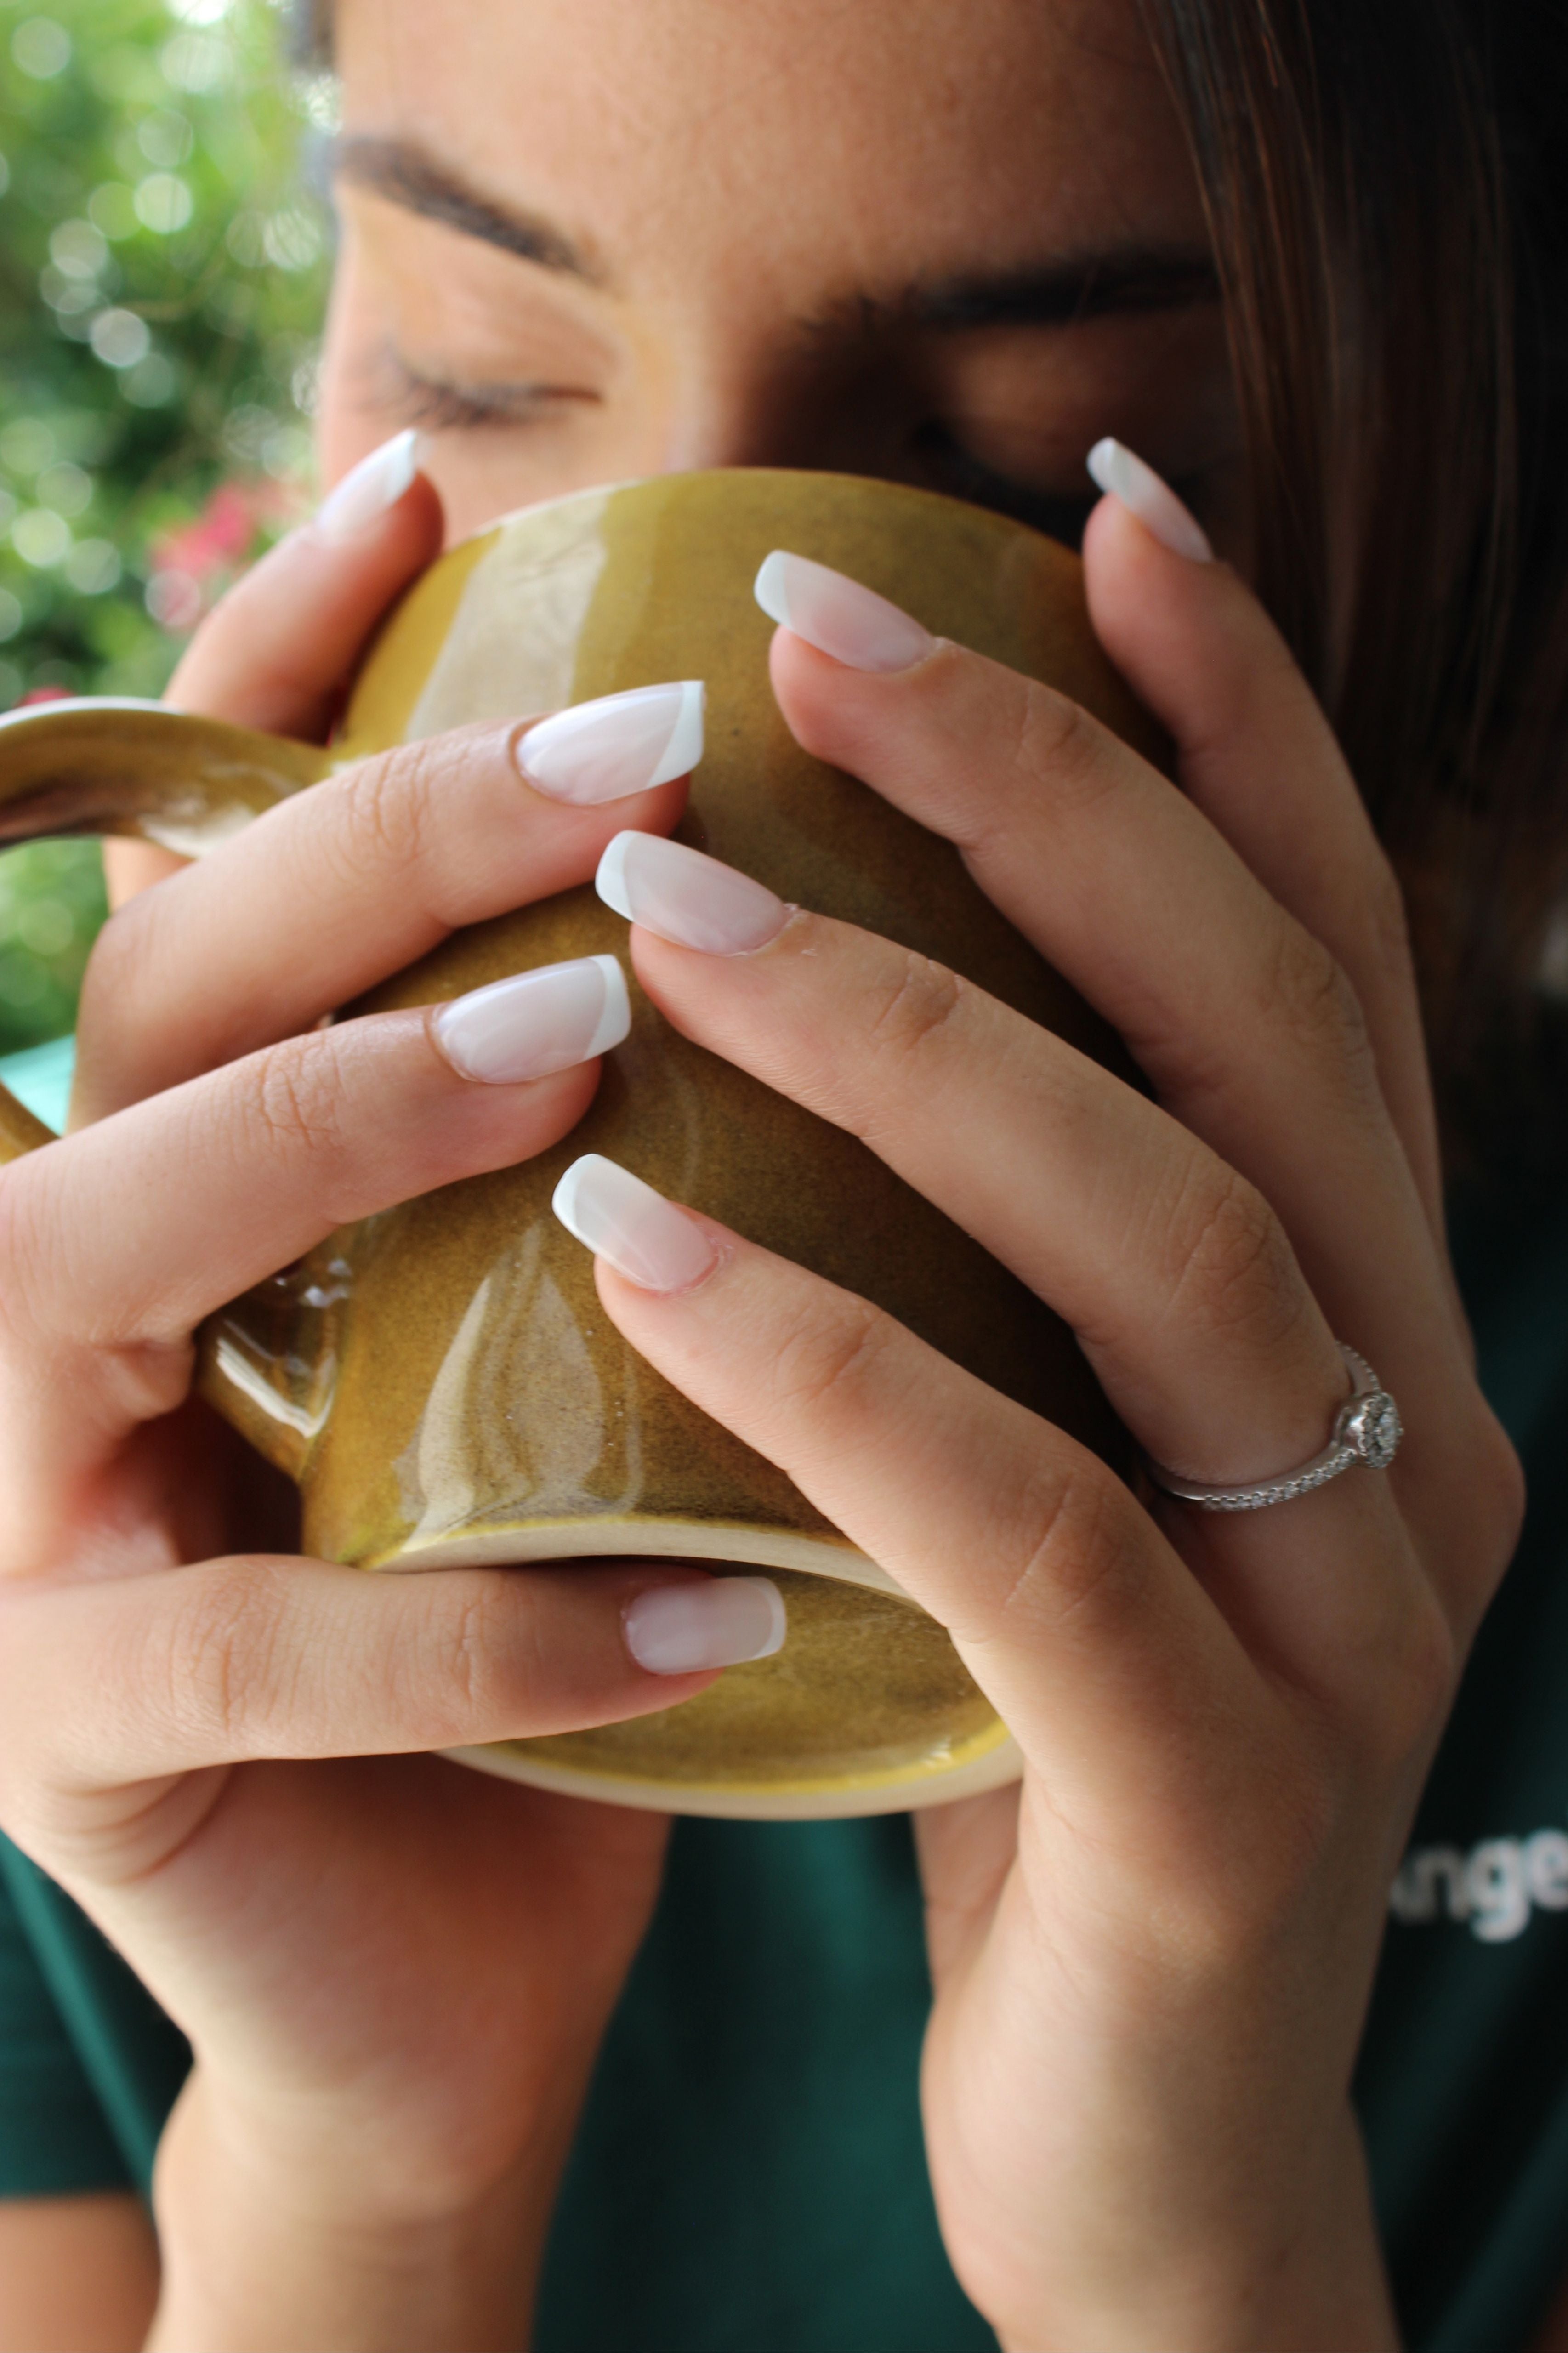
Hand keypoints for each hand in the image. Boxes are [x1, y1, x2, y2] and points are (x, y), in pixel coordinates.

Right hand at [0, 464, 717, 2349]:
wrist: (446, 1944)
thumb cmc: (515, 1588)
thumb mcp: (522, 1331)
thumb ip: (558, 1127)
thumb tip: (753, 874)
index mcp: (146, 1172)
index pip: (175, 867)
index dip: (263, 663)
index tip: (432, 483)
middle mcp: (22, 1294)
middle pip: (148, 1005)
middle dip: (364, 859)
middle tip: (628, 760)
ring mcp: (7, 1511)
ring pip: (92, 1249)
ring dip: (336, 1130)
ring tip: (585, 1056)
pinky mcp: (71, 1732)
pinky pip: (266, 1646)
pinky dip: (496, 1622)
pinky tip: (721, 1593)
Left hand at [550, 503, 1522, 2346]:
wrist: (1136, 2149)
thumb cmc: (1040, 1754)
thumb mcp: (1051, 1454)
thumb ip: (1009, 1271)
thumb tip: (824, 998)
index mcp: (1385, 1320)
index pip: (1327, 959)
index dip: (1236, 722)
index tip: (1096, 521)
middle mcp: (1416, 1422)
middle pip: (1255, 1043)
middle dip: (1056, 802)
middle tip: (819, 629)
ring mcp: (1350, 1607)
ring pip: (1168, 1245)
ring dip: (919, 1045)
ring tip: (673, 907)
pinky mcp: (1223, 1791)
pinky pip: (1030, 1522)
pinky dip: (836, 1364)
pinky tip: (642, 1241)